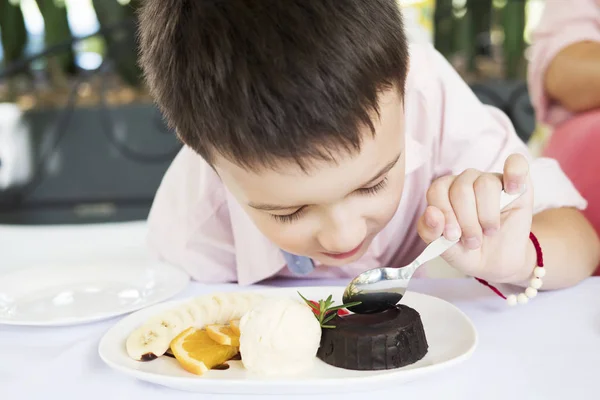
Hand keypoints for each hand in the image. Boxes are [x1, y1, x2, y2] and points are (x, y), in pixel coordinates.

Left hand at [417, 154, 534, 282]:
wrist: (498, 263)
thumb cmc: (467, 251)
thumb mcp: (444, 249)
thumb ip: (431, 232)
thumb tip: (431, 212)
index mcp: (444, 192)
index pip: (437, 190)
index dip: (444, 213)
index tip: (452, 236)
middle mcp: (466, 181)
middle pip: (461, 189)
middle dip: (467, 221)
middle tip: (473, 241)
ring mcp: (492, 180)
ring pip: (485, 184)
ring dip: (487, 215)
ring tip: (490, 232)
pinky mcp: (518, 184)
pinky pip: (516, 164)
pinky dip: (515, 173)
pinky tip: (512, 190)